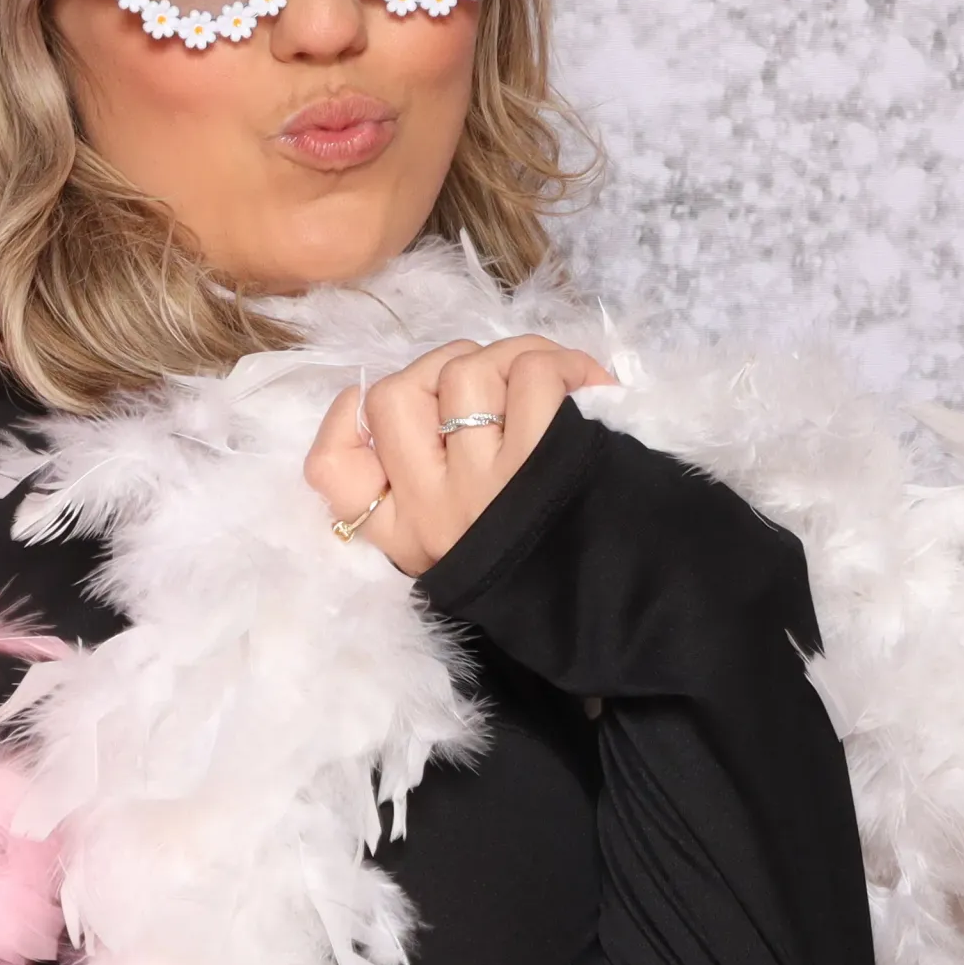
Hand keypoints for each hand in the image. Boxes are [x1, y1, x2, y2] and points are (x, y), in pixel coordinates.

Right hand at [306, 333, 615, 575]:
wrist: (632, 608)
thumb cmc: (545, 567)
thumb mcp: (462, 551)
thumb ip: (424, 495)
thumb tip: (411, 402)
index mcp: (406, 535)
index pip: (331, 471)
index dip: (344, 418)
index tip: (370, 404)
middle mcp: (433, 513)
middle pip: (390, 397)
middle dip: (438, 365)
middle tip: (481, 382)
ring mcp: (485, 488)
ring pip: (464, 373)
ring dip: (507, 356)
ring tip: (543, 378)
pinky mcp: (543, 463)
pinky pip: (530, 376)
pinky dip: (560, 363)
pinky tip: (586, 386)